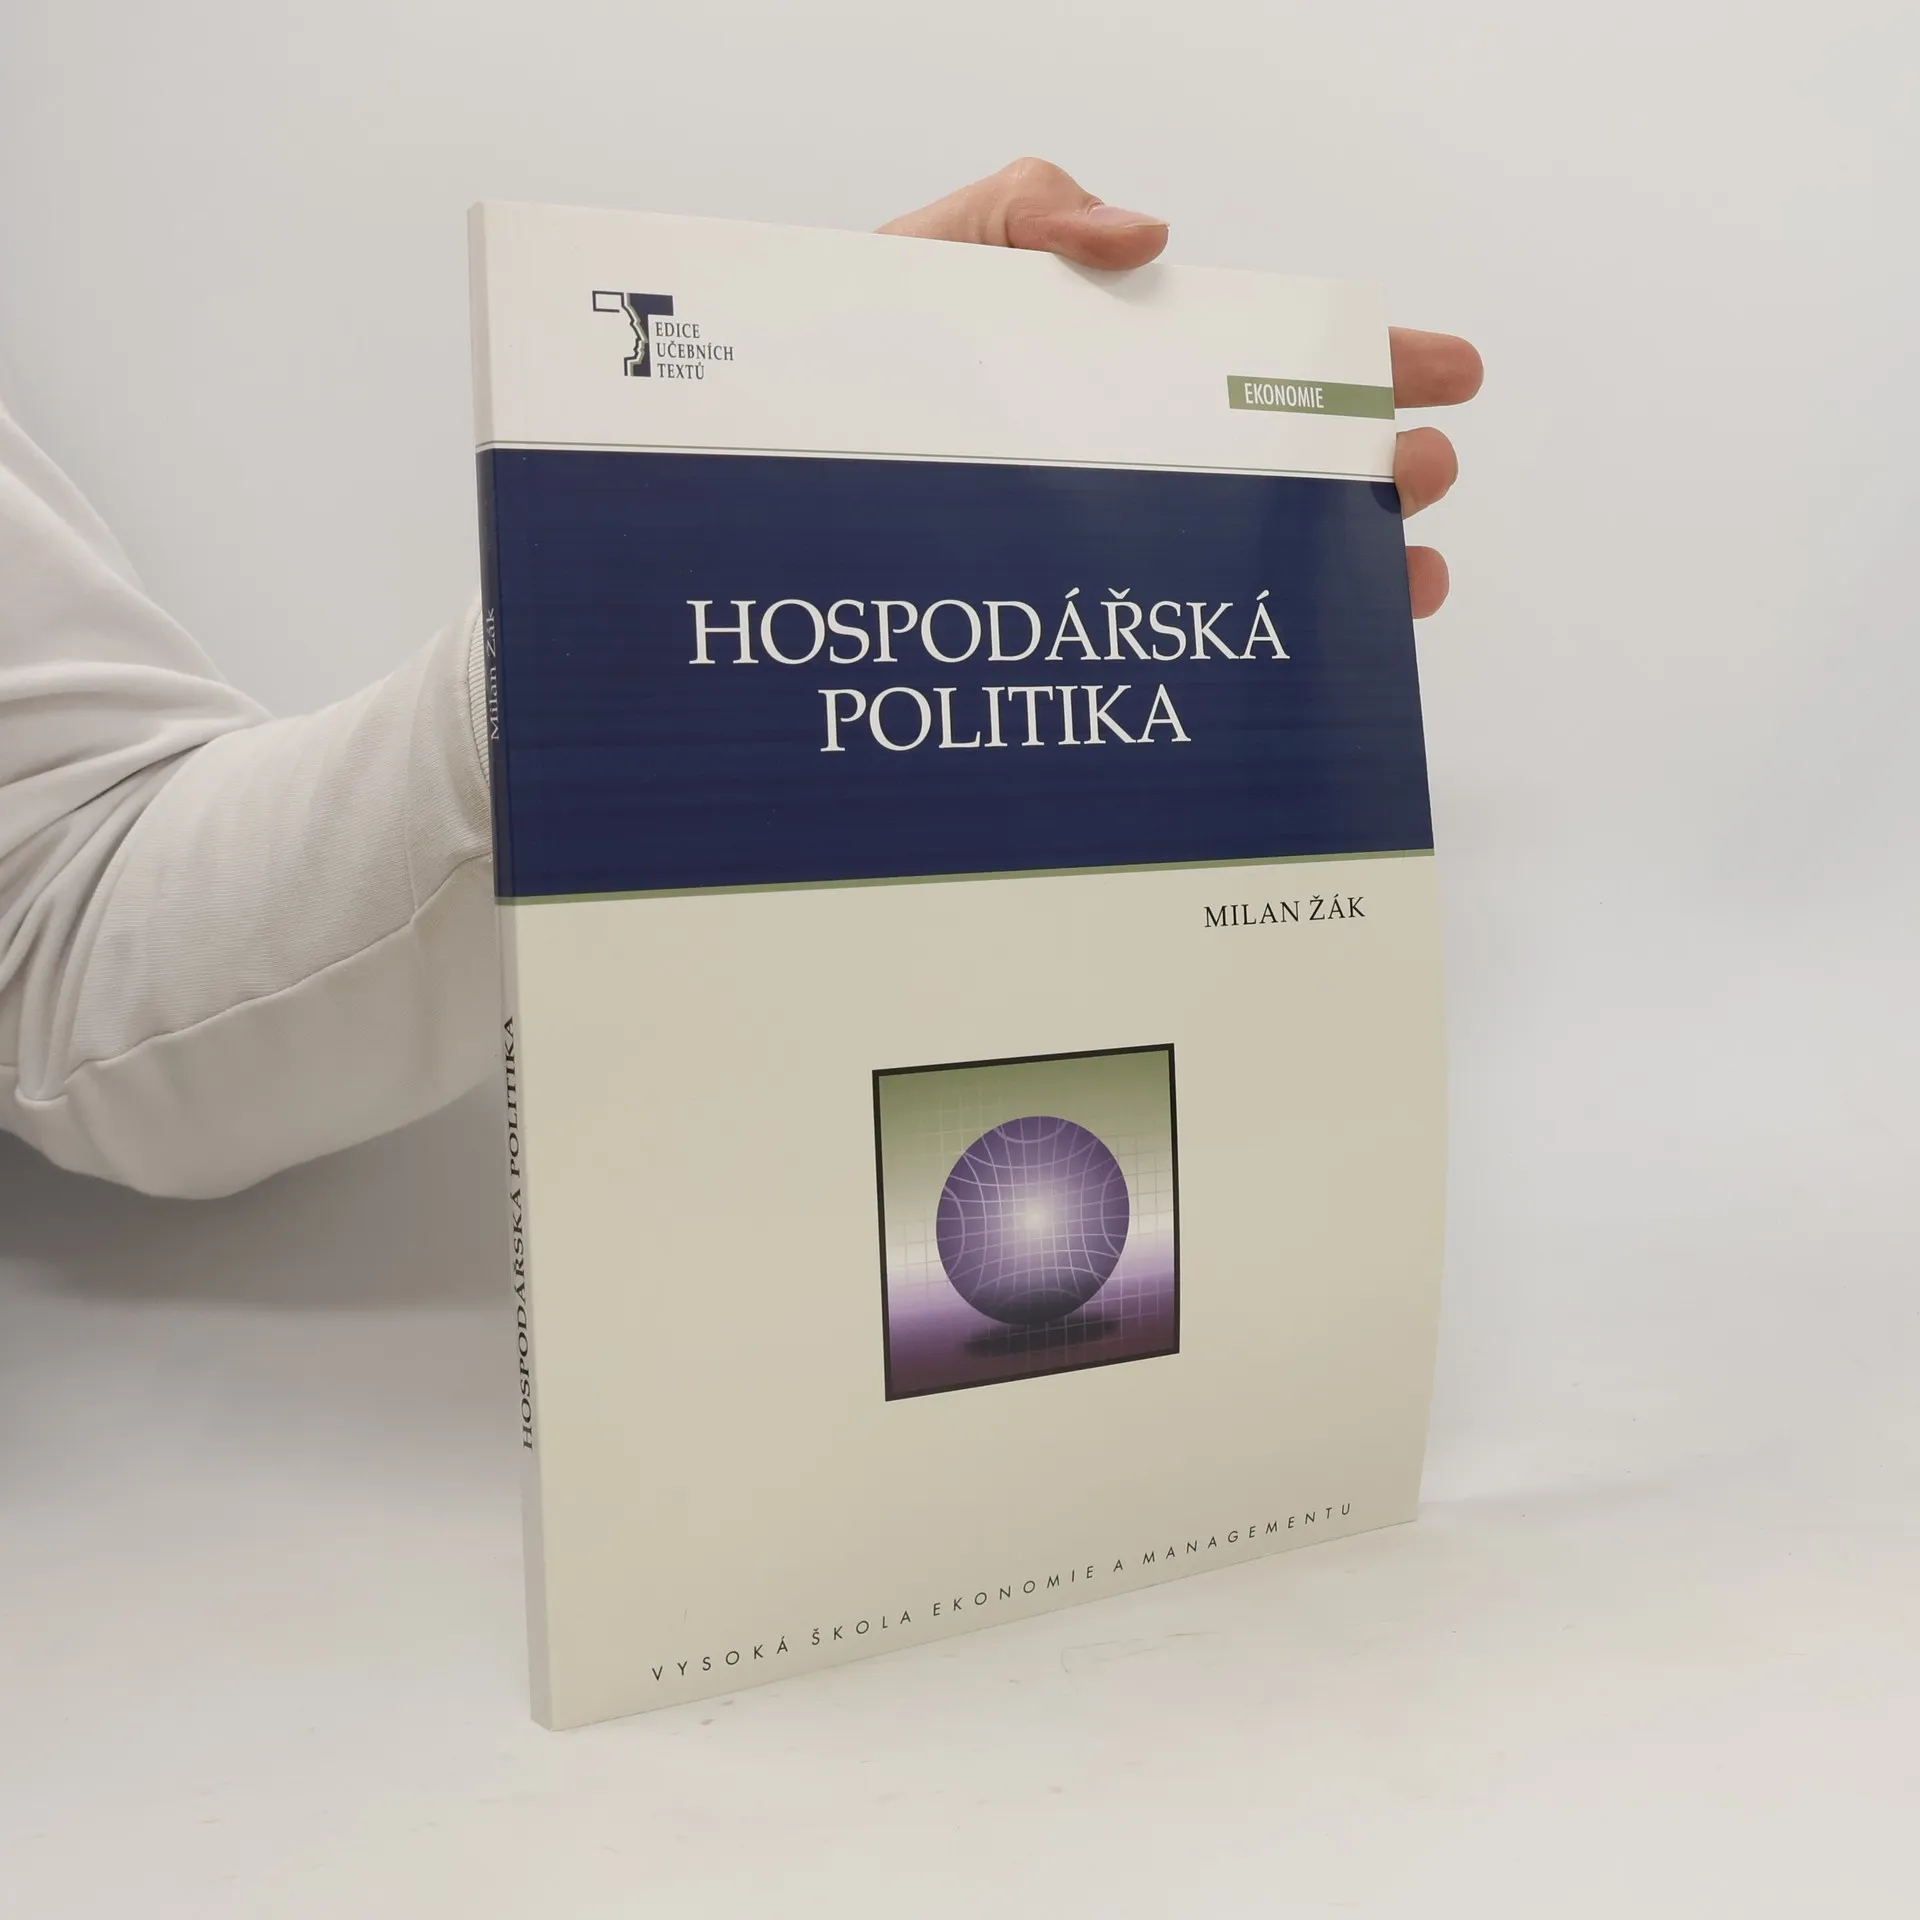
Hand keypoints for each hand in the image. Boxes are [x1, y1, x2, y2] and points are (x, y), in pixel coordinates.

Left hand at [881, 158, 1481, 616]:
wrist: (769, 446)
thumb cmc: (856, 342)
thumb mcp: (945, 245)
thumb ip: (1036, 208)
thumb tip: (1149, 235)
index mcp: (1130, 366)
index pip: (1271, 363)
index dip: (1367, 364)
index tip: (1448, 374)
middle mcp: (1138, 461)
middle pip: (1283, 469)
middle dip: (1373, 471)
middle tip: (1420, 474)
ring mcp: (1109, 541)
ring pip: (1247, 562)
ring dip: (1340, 570)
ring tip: (1400, 580)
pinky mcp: (1065, 611)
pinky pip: (1167, 638)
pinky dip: (1239, 656)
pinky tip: (1291, 669)